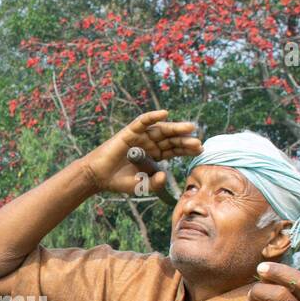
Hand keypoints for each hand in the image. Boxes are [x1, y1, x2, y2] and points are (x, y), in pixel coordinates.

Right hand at [81, 110, 201, 196]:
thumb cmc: (120, 181)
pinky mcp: (130, 132)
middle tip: (198, 141)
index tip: (200, 150)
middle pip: (171, 139)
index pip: (174, 150)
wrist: (99, 177)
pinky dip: (152, 116)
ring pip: (161, 129)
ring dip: (175, 127)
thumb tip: (165, 174)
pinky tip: (164, 114)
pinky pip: (142, 121)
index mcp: (155, 156)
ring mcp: (141, 136)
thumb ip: (154, 183)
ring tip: (189, 128)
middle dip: (184, 140)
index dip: (187, 149)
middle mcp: (150, 144)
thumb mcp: (141, 186)